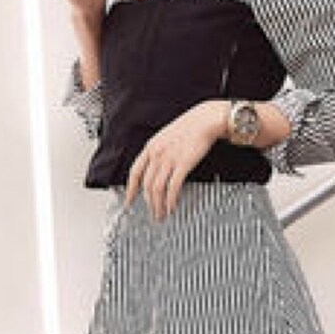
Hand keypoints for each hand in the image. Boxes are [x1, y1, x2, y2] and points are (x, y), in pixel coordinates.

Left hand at [124, 105, 223, 220]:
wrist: (205, 119)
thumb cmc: (190, 127)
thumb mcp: (166, 137)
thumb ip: (159, 152)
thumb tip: (157, 169)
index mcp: (151, 147)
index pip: (135, 172)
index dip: (130, 189)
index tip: (129, 200)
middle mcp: (157, 154)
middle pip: (146, 184)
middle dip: (148, 203)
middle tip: (152, 213)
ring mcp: (169, 159)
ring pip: (156, 189)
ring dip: (158, 205)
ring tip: (162, 214)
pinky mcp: (182, 164)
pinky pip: (172, 187)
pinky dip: (170, 200)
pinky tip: (172, 207)